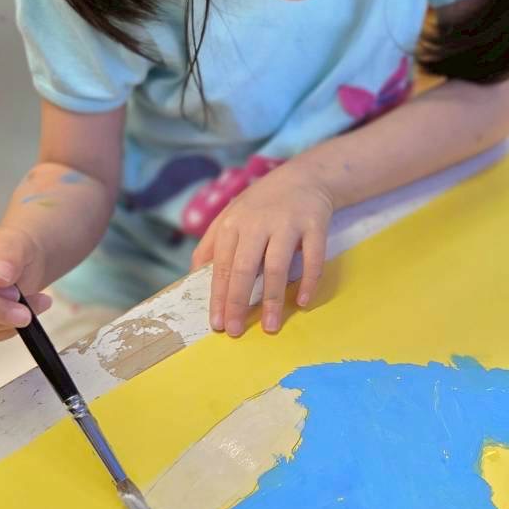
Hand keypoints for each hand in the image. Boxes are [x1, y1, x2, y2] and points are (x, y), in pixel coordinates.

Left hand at [191, 166, 333, 337]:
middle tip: (235, 331)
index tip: (216, 324)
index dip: (218, 297)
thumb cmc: (262, 204)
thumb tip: (193, 276)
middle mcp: (258, 223)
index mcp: (233, 223)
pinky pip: (313, 258)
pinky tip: (303, 302)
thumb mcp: (231, 216)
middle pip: (243, 268)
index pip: (221, 266)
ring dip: (273, 299)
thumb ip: (211, 244)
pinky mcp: (314, 225)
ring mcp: (287, 224)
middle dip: (237, 302)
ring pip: (276, 266)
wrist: (305, 176)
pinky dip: (309, 282)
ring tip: (271, 326)